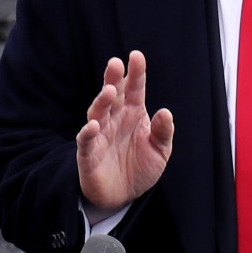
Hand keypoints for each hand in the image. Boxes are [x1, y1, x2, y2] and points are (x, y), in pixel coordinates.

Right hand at [76, 51, 173, 213]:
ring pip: (97, 113)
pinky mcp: (88, 154)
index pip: (134, 89)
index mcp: (133, 113)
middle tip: (115, 63)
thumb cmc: (141, 167)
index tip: (136, 56)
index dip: (135, 73)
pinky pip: (86, 141)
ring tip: (109, 92)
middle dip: (113, 79)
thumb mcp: (160, 150)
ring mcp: (100, 134)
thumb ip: (162, 132)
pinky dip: (88, 132)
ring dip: (102, 101)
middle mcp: (114, 119)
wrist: (123, 196)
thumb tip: (166, 112)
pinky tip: (94, 125)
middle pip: (113, 95)